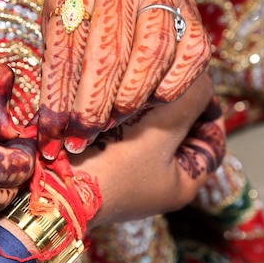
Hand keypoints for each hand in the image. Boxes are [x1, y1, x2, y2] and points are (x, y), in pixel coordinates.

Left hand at [38, 0, 210, 159]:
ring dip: (125, 104)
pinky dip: (166, 91)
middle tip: (76, 140)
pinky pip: (187, 63)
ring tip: (105, 124)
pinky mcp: (193, 16)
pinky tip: (145, 101)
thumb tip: (52, 110)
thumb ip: (57, 46)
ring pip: (148, 62)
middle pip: (107, 57)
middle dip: (89, 109)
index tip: (49, 133)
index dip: (56, 97)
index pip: (66, 47)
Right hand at [70, 72, 224, 227]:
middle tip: (166, 76)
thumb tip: (201, 73)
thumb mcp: (160, 132)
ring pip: (151, 130)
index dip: (210, 109)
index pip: (212, 141)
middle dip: (175, 104)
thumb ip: (187, 99)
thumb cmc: (111, 170)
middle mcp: (159, 182)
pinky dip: (124, 115)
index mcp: (183, 184)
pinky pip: (125, 133)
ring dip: (147, 106)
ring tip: (140, 83)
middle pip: (180, 133)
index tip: (198, 84)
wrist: (51, 190)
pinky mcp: (106, 165)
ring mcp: (131, 175)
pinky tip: (116, 98)